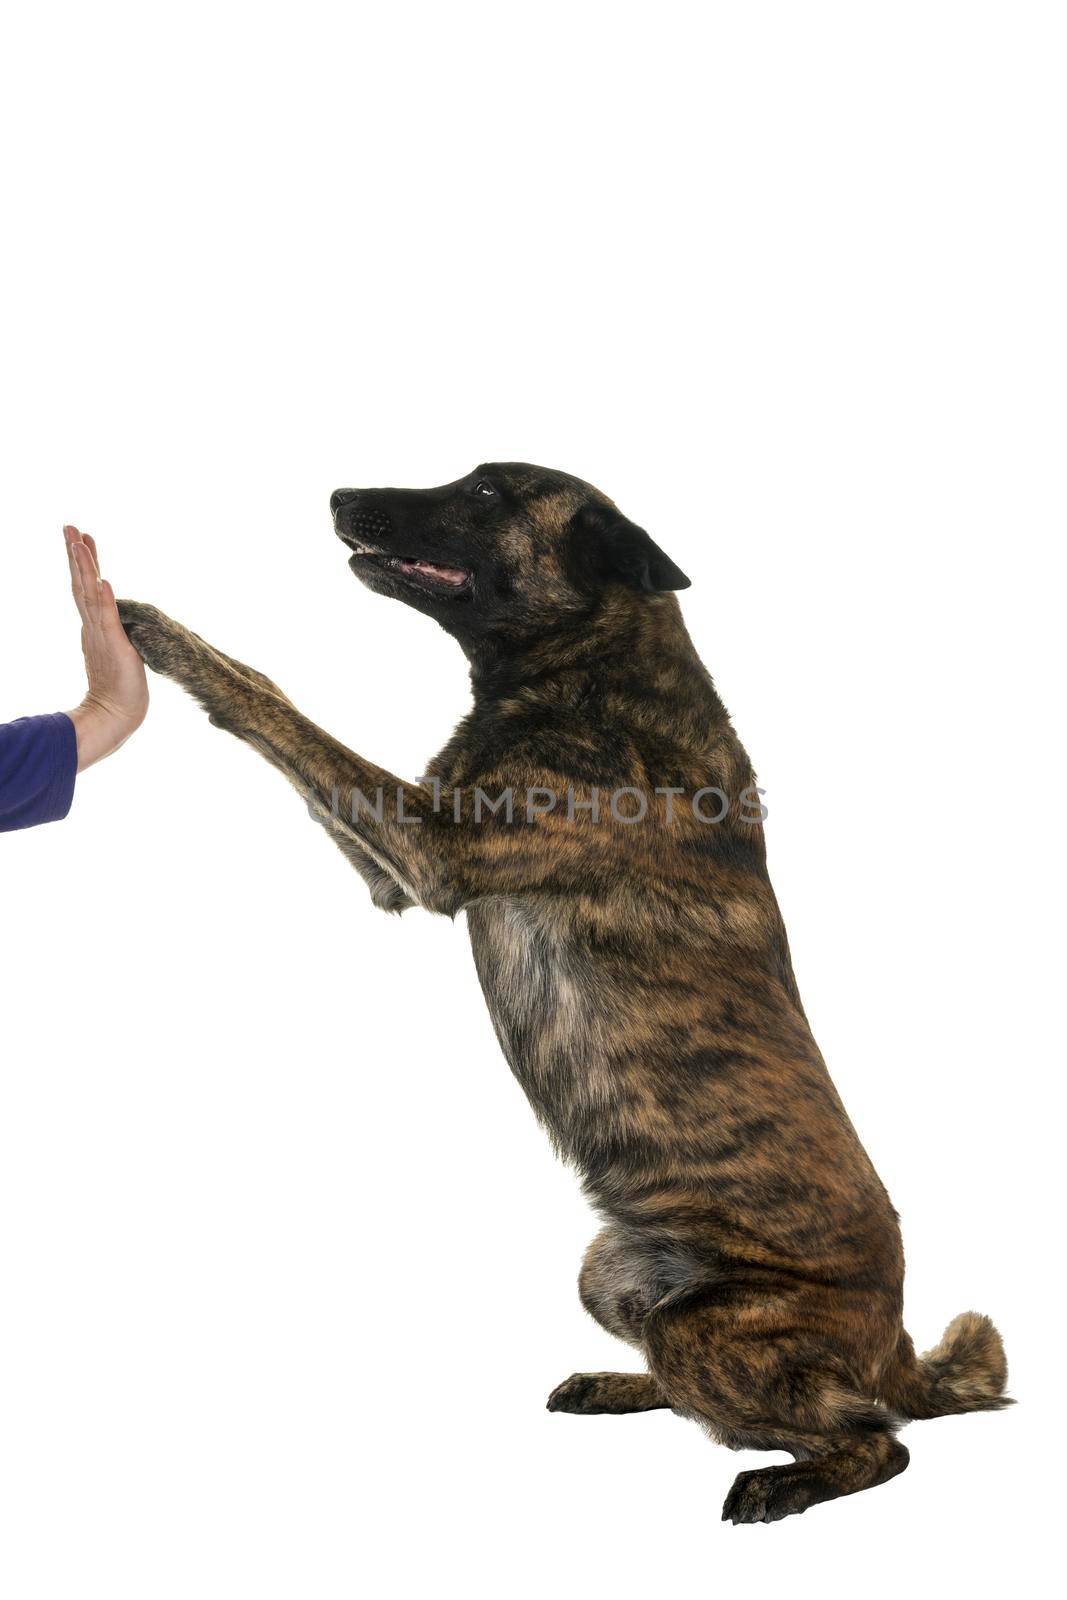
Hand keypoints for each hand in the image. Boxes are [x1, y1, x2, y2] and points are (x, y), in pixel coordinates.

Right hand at [64, 525, 148, 770]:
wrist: (117, 715)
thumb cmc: (119, 688)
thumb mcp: (116, 651)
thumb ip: (111, 634)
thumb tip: (109, 622)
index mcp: (94, 627)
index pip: (87, 588)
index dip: (85, 563)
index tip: (83, 538)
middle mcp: (93, 627)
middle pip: (82, 584)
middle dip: (76, 555)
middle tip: (70, 527)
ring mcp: (102, 635)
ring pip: (90, 594)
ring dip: (87, 568)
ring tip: (80, 542)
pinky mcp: (114, 646)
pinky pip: (108, 618)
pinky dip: (105, 599)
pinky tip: (104, 580)